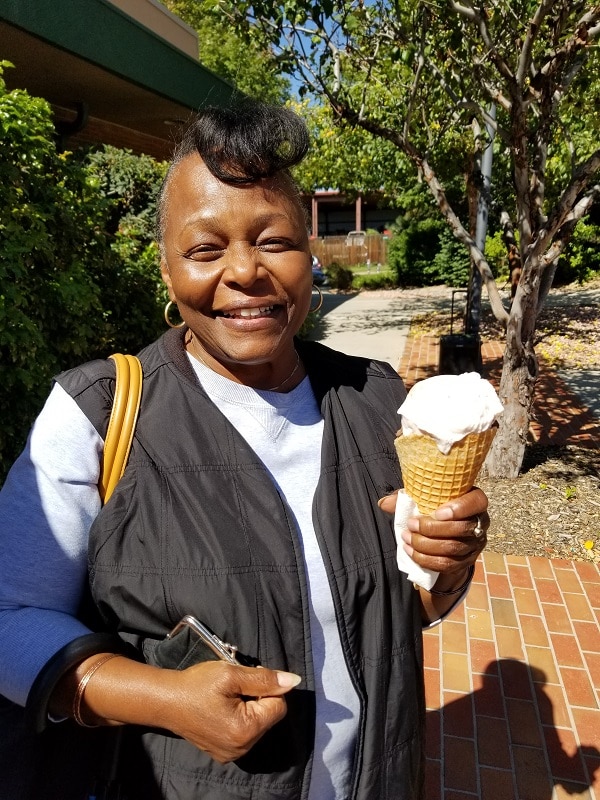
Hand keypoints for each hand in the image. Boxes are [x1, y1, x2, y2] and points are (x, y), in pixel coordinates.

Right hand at [160, 660, 300, 762]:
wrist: (166, 701)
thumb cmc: (197, 685)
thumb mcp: (231, 675)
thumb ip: (264, 679)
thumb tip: (294, 681)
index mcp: (246, 730)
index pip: (279, 705)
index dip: (267, 687)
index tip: (246, 678)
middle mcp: (242, 748)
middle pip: (269, 716)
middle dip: (258, 698)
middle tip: (235, 686)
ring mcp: (232, 754)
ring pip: (258, 724)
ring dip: (249, 707)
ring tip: (227, 697)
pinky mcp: (223, 753)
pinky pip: (245, 733)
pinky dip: (239, 718)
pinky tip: (222, 709)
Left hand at [405, 487, 487, 578]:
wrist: (443, 535)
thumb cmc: (434, 509)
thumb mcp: (422, 499)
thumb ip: (405, 498)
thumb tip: (384, 503)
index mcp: (473, 501)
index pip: (477, 502)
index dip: (460, 508)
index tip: (437, 512)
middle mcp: (479, 522)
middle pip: (461, 528)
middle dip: (432, 528)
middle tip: (411, 525)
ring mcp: (475, 544)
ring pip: (453, 548)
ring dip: (425, 545)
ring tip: (406, 538)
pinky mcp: (466, 561)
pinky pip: (446, 564)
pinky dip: (425, 559)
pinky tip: (410, 551)